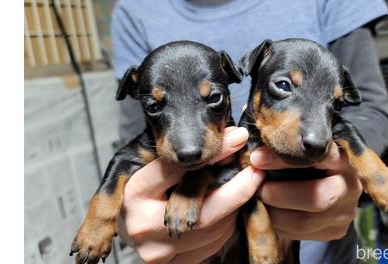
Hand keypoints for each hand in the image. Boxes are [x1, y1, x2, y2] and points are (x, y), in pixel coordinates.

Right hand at [120, 127, 264, 263]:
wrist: (131, 225)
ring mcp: (158, 251)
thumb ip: (191, 153)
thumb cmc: (148, 190)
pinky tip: (221, 213)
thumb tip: (236, 136)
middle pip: (205, 209)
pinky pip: (215, 244)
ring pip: (216, 228)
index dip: (214, 153)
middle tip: (256, 172)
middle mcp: (142, 225)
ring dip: (233, 208)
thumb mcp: (159, 165)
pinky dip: (226, 226)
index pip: (178, 168)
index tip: (239, 140)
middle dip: (238, 189)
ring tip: (231, 191)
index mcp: (135, 192)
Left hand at [250, 143, 362, 240]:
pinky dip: (279, 225)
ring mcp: (345, 213)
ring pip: (304, 222)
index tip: (257, 159)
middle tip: (258, 187)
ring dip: (274, 212)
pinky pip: (301, 235)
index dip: (284, 159)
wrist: (334, 182)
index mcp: (344, 159)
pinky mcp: (336, 231)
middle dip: (279, 194)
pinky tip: (269, 212)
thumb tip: (256, 154)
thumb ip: (289, 148)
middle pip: (316, 198)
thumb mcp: (307, 148)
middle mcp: (350, 187)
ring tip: (259, 199)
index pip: (316, 157)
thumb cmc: (312, 159)